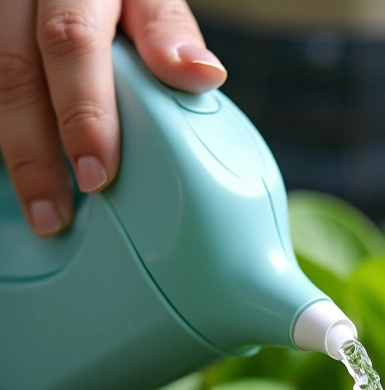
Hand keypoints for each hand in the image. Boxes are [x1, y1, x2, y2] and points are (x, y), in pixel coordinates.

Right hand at [0, 0, 226, 236]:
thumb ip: (167, 29)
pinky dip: (6, 140)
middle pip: (16, 73)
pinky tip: (19, 180)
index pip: (72, 41)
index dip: (83, 111)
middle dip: (39, 153)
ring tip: (44, 213)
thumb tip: (202, 73)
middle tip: (62, 212)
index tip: (99, 172)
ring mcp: (0, 17)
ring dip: (16, 156)